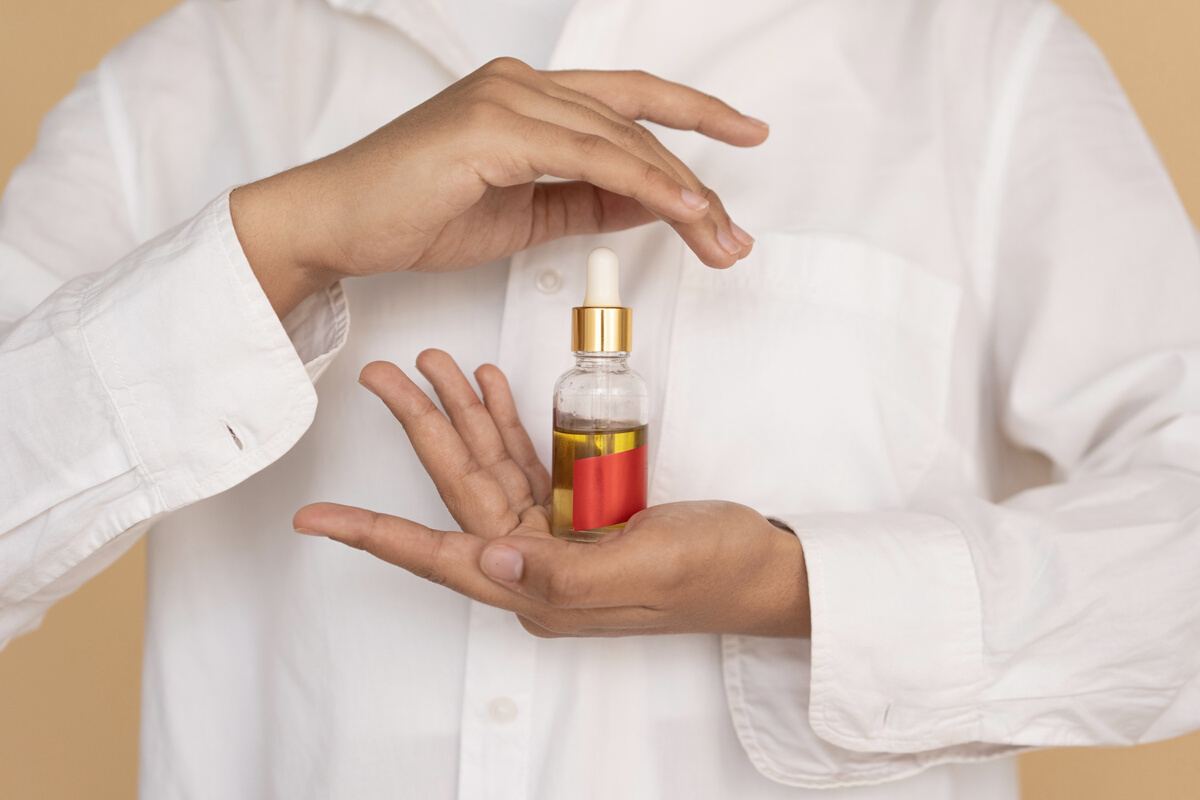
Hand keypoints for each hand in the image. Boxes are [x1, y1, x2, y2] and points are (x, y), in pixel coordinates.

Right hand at [232, 58, 767, 316]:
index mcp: (527, 98)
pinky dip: (643, 184)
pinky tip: (681, 209)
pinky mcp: (493, 129)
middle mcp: (522, 86)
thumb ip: (586, 200)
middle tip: (732, 234)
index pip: (627, 102)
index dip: (692, 115)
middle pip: (636, 126)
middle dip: (695, 182)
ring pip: (622, 141)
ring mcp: (507, 100)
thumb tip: (649, 203)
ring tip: (718, 236)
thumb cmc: (414, 214)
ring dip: (681, 193)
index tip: (744, 134)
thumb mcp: (523, 214)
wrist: (338, 225)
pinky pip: (590, 157)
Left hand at [292, 351, 809, 637]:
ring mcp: (559, 534)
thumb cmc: (717, 573)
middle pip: (463, 491)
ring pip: (493, 466)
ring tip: (431, 363)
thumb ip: (564, 576)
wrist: (770, 568)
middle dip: (423, 434)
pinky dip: (509, 423)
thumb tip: (485, 563)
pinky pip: (531, 460)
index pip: (445, 556)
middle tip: (386, 378)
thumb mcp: (647, 571)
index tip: (318, 519)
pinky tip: (487, 388)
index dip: (378, 535)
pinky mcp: (584, 507)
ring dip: (463, 416)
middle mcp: (537, 564)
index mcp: (540, 589)